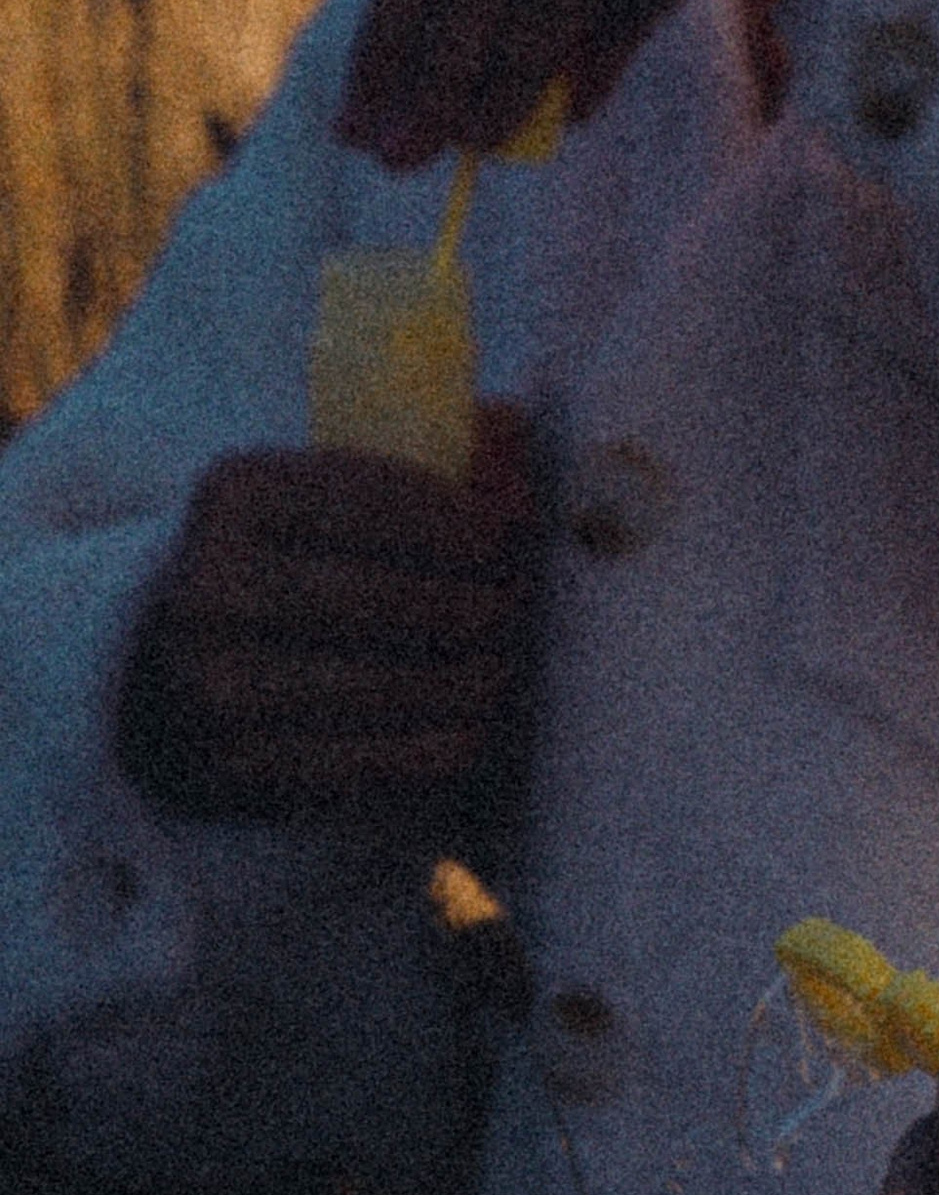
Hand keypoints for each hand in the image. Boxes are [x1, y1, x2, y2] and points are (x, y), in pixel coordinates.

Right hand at [116, 418, 538, 828]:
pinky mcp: (235, 768)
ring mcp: (215, 685)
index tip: (514, 535)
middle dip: (476, 606)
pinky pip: (368, 762)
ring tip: (504, 670)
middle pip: (387, 600)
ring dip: (470, 681)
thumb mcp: (326, 495)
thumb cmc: (281, 566)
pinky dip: (438, 745)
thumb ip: (424, 460)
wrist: (166, 673)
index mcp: (234, 497)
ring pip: (386, 686)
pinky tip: (472, 728)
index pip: (378, 502)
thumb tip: (514, 426)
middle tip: (516, 611)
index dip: (466, 521)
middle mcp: (210, 589)